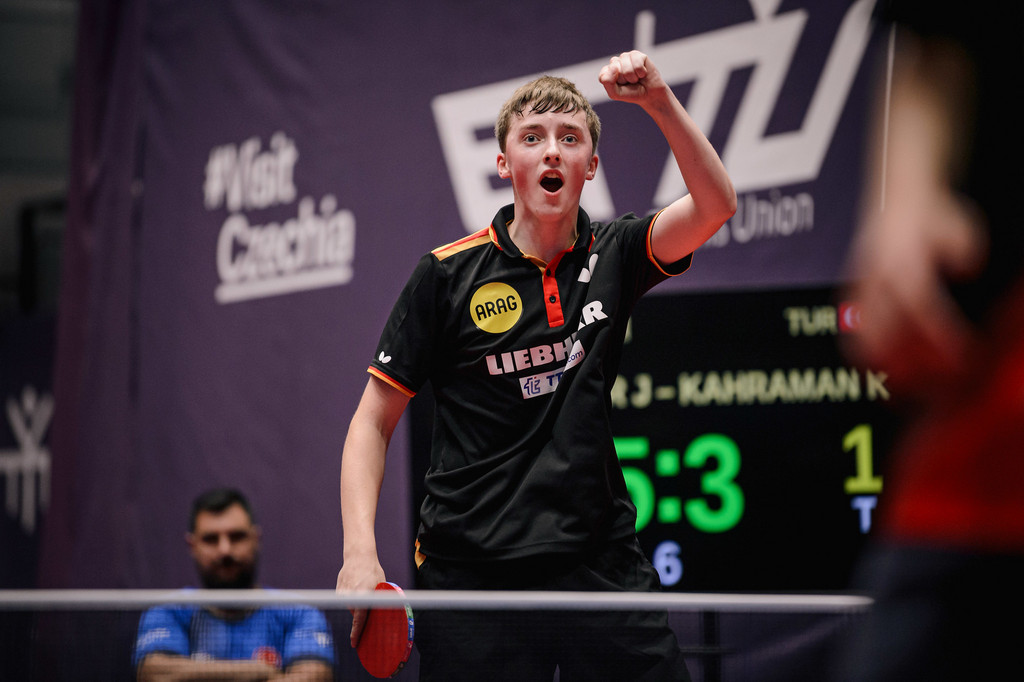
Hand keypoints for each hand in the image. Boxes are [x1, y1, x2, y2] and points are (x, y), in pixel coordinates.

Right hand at [336, 556, 385, 647]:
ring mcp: (342, 595)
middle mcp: (351, 598)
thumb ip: (379, 600)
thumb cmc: (373, 571)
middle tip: (369, 601)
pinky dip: (352, 597)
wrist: (358, 556)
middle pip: (357, 614)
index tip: (354, 643)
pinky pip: (346, 600)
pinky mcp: (338, 592)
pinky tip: (356, 585)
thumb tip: (382, 615)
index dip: (356, 633)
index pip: (359, 620)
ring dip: (358, 603)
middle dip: (363, 613)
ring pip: (352, 607)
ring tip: (363, 588)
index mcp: (363, 597)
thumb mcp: (381, 585)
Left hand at [599, 50, 668, 105]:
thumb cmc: (631, 93)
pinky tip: (642, 73)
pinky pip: (637, 65)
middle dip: (624, 80)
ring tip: (636, 78)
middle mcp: (615, 62)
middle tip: (630, 82)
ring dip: (633, 77)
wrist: (649, 94)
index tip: (620, 87)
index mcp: (607, 71)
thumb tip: (614, 65)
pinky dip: (641, 73)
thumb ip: (607, 82)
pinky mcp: (637, 55)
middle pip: (615, 70)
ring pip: (627, 68)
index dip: (613, 84)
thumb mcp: (615, 93)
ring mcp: (626, 57)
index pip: (604, 75)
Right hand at [844, 186, 986, 392]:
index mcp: (901, 260)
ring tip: (897, 393)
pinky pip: (856, 330)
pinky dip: (865, 353)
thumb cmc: (932, 212)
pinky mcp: (858, 294)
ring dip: (881, 365)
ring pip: (863, 335)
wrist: (898, 196)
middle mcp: (877, 277)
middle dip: (906, 364)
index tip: (962, 356)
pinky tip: (877, 370)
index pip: (920, 306)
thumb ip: (961, 246)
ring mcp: (864, 287)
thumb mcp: (956, 221)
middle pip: (887, 331)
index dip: (940, 334)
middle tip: (927, 394)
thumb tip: (962, 266)